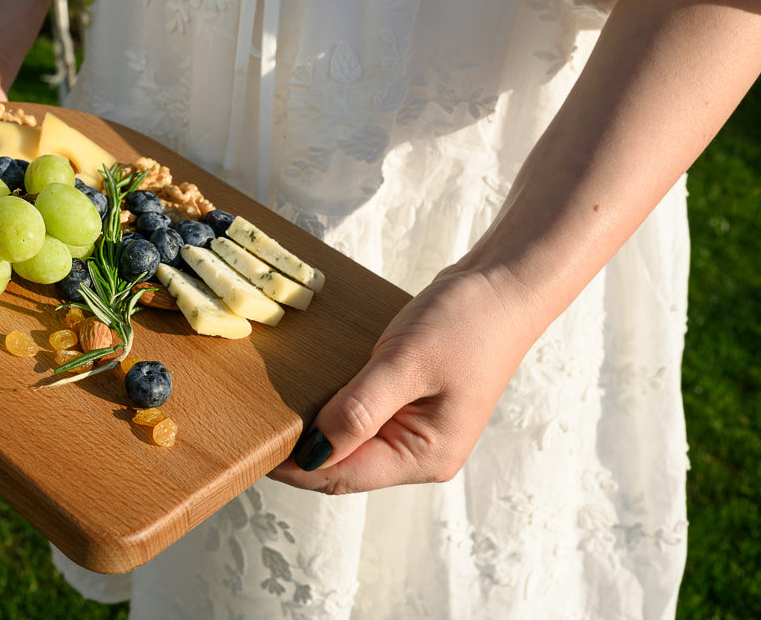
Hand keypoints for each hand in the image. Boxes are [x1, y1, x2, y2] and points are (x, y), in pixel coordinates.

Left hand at [270, 267, 539, 493]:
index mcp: (426, 456)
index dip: (296, 467)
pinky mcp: (411, 403)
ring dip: (317, 430)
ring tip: (274, 413)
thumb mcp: (404, 364)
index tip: (255, 449)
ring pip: (351, 443)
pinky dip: (335, 410)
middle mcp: (422, 453)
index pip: (344, 476)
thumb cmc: (466, 322)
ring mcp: (418, 429)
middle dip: (303, 452)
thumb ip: (357, 411)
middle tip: (256, 429)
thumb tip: (314, 452)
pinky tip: (310, 394)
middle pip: (345, 466)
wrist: (504, 284)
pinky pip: (363, 418)